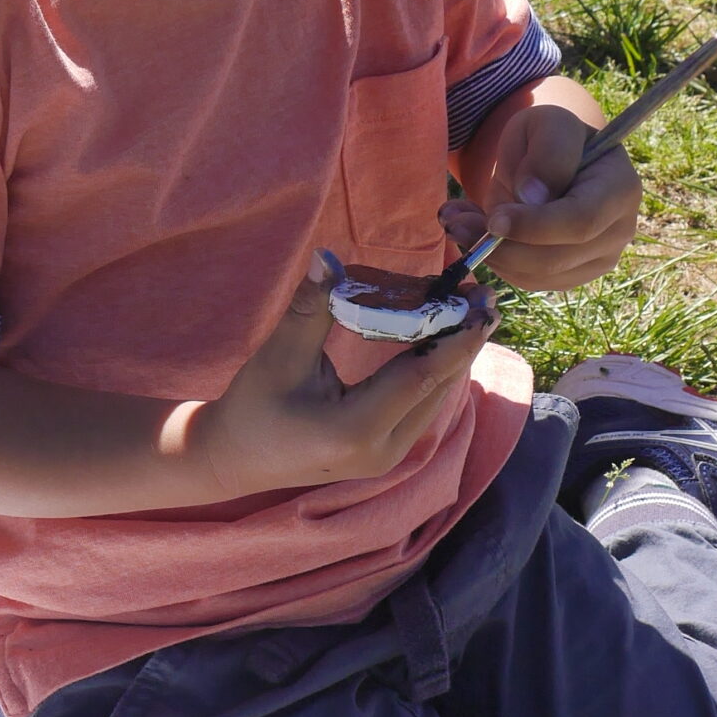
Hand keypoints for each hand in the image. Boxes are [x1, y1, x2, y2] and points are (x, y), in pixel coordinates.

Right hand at [191, 258, 495, 496]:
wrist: (233, 459)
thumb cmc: (251, 408)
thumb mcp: (279, 355)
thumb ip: (311, 308)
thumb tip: (326, 257)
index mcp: (357, 430)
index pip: (421, 377)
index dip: (455, 337)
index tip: (479, 302)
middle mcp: (384, 450)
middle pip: (438, 387)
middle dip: (463, 340)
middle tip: (483, 295)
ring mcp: (388, 456)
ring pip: (435, 399)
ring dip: (453, 354)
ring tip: (473, 310)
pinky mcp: (386, 452)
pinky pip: (422, 405)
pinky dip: (434, 370)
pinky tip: (444, 338)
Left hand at [442, 92, 639, 292]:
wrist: (547, 162)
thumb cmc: (549, 137)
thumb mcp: (546, 123)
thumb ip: (548, 149)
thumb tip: (534, 196)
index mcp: (621, 187)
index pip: (581, 221)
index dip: (535, 226)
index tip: (494, 218)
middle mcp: (619, 230)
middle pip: (557, 258)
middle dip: (502, 247)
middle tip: (456, 224)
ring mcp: (599, 259)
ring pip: (538, 276)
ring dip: (491, 256)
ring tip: (460, 222)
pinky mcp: (572, 275)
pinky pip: (528, 281)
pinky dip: (496, 262)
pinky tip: (478, 234)